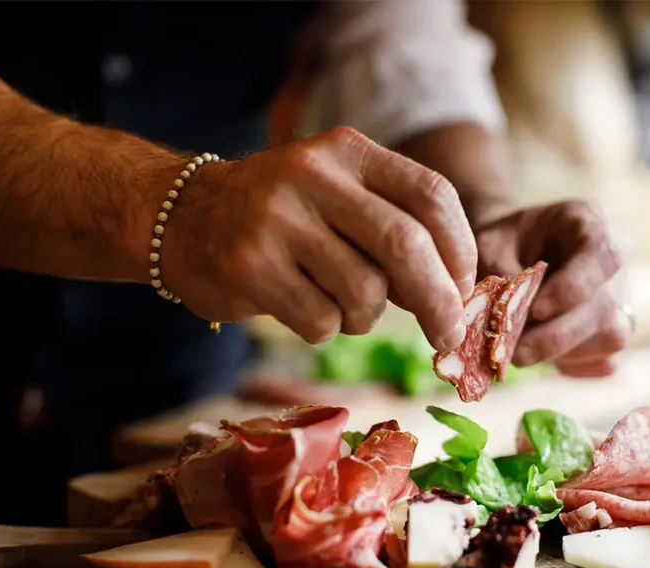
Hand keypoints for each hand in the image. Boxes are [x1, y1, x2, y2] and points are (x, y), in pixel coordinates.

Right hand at [163, 127, 476, 350]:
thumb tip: (456, 294)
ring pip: (364, 292)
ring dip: (366, 316)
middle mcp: (312, 174)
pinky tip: (302, 307)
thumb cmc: (284, 217)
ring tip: (341, 304)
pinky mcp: (249, 266)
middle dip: (438, 299)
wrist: (184, 217)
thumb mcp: (339, 195)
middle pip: (405, 244)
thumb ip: (394, 228)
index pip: (431, 195)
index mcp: (347, 150)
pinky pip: (321, 320)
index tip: (465, 287)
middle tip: (447, 334)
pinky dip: (326, 328)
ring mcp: (277, 219)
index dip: (461, 248)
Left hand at [475, 200, 632, 376]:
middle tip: (515, 353)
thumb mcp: (490, 246)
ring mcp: (622, 298)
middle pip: (604, 307)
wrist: (511, 253)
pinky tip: (542, 355)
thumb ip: (502, 275)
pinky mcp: (615, 332)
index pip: (603, 256)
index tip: (535, 310)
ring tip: (520, 352)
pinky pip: (605, 361)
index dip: (572, 289)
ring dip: (561, 353)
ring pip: (610, 338)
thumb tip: (509, 320)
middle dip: (557, 336)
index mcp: (590, 223)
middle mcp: (616, 261)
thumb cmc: (501, 245)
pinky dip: (571, 365)